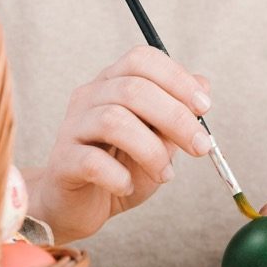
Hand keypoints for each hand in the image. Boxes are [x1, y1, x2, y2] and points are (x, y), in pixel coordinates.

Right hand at [28, 46, 211, 243]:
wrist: (81, 206)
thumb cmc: (121, 168)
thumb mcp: (158, 140)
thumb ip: (176, 114)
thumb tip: (203, 85)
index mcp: (112, 84)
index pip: (142, 59)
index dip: (177, 79)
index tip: (204, 107)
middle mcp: (89, 97)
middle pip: (133, 89)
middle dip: (176, 118)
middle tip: (200, 147)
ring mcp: (72, 127)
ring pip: (113, 121)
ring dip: (151, 151)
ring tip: (165, 175)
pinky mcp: (62, 161)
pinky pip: (92, 162)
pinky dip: (119, 176)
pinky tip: (127, 186)